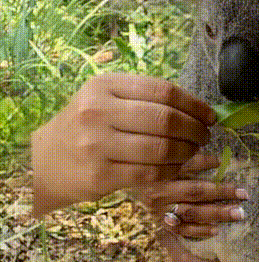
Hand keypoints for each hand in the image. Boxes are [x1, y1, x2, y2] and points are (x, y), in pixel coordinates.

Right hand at [31, 74, 216, 214]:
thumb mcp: (105, 97)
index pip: (163, 91)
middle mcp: (97, 112)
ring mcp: (96, 145)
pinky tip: (176, 166)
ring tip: (192, 151)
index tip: (209, 115)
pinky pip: (151, 173)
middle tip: (204, 135)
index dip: (194, 104)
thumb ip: (144, 97)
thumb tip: (197, 108)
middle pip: (165, 119)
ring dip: (187, 152)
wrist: (46, 160)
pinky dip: (172, 170)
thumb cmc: (86, 124)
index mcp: (103, 86)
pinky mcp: (100, 176)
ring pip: (162, 149)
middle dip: (195, 129)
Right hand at [138, 153, 248, 238]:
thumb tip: (217, 159)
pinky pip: (182, 230)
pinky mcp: (160, 222)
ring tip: (239, 213)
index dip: (209, 162)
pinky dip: (199, 230)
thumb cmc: (152, 167)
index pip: (188, 164)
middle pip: (195, 191)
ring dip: (217, 213)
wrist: (125, 183)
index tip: (230, 163)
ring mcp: (159, 209)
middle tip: (244, 194)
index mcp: (161, 169)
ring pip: (191, 212)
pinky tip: (217, 230)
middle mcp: (159, 190)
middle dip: (222, 192)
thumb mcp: (166, 157)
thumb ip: (188, 157)